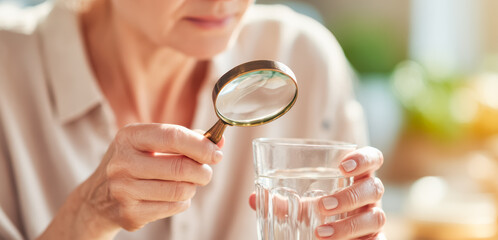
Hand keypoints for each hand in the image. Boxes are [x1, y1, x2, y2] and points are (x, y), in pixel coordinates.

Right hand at [41, 124, 223, 238]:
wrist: (98, 196)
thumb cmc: (135, 162)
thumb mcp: (151, 143)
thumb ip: (186, 139)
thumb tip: (219, 142)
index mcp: (129, 137)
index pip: (172, 137)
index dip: (200, 145)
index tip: (216, 152)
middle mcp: (122, 162)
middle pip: (180, 167)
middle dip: (202, 171)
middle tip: (206, 172)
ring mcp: (123, 190)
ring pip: (180, 190)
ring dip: (192, 187)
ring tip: (186, 183)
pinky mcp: (129, 214)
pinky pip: (174, 207)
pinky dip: (182, 202)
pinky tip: (172, 196)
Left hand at [248, 146, 385, 239]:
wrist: (331, 235)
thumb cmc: (320, 211)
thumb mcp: (302, 204)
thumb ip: (281, 200)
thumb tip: (252, 198)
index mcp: (355, 177)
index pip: (372, 158)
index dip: (363, 159)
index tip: (343, 166)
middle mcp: (368, 195)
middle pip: (374, 188)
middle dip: (349, 197)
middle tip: (322, 206)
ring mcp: (373, 217)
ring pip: (376, 217)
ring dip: (348, 225)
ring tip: (321, 233)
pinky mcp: (375, 238)